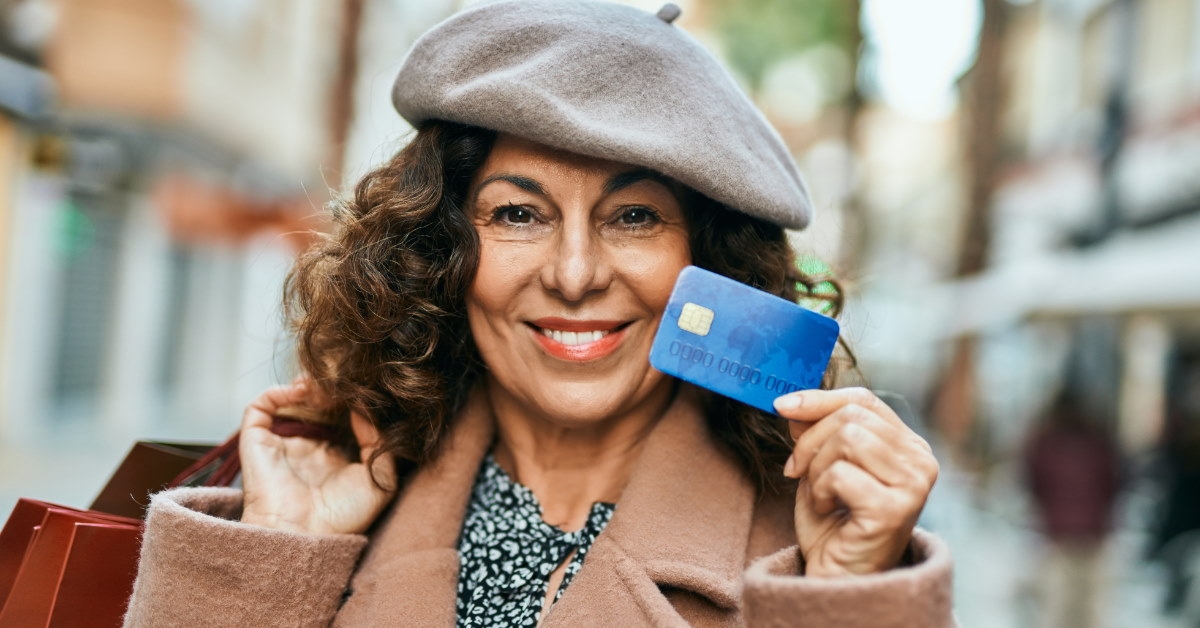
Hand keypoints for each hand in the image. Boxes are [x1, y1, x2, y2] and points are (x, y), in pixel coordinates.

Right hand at [239, 379, 396, 534]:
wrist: (307, 536)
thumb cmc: (345, 517)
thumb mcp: (380, 479)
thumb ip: (379, 441)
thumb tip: (365, 409)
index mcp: (334, 456)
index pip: (341, 415)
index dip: (351, 400)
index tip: (365, 390)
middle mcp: (307, 446)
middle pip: (317, 403)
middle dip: (331, 389)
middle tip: (345, 381)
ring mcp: (282, 443)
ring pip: (290, 400)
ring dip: (308, 386)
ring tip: (326, 385)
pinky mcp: (258, 442)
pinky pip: (260, 407)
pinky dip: (278, 391)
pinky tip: (302, 391)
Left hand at [774, 387, 937, 576]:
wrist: (836, 577)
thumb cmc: (833, 525)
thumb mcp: (820, 467)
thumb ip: (815, 432)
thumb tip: (794, 403)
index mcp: (909, 446)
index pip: (864, 400)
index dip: (819, 399)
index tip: (782, 406)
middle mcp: (921, 462)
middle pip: (852, 416)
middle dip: (810, 441)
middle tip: (796, 471)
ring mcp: (913, 485)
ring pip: (847, 438)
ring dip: (817, 467)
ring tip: (820, 495)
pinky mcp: (894, 509)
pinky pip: (840, 473)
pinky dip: (820, 491)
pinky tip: (828, 511)